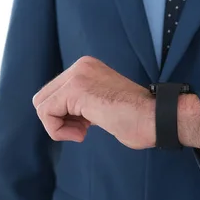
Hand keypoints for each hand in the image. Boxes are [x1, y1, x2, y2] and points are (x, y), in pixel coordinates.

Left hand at [32, 56, 155, 148]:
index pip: (55, 93)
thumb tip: (59, 115)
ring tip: (84, 132)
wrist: (157, 118)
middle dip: (59, 120)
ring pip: (42, 105)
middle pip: (43, 98)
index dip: (65, 116)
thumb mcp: (103, 105)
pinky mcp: (76, 89)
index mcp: (88, 67)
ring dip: (59, 127)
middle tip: (84, 130)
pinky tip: (83, 133)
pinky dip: (58, 131)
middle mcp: (81, 65)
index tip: (88, 124)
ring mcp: (78, 74)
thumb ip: (83, 104)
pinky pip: (46, 113)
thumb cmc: (139, 120)